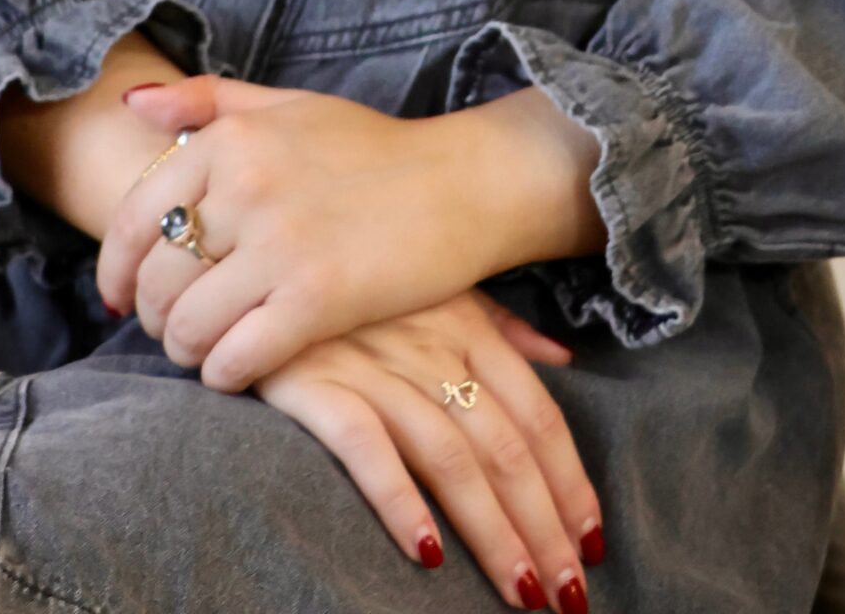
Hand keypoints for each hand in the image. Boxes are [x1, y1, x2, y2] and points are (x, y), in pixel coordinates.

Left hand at [95, 73, 505, 388]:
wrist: (462, 182)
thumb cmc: (372, 148)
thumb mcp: (288, 104)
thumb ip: (208, 100)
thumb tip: (129, 103)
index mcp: (231, 140)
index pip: (133, 218)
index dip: (114, 269)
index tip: (119, 298)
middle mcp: (247, 187)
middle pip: (156, 280)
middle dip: (155, 317)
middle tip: (176, 329)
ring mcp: (281, 245)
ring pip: (187, 326)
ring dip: (187, 351)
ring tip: (206, 350)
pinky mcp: (318, 300)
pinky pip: (235, 358)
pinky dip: (224, 374)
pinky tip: (239, 367)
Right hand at [254, 288, 602, 613]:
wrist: (253, 264)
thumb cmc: (353, 287)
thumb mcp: (434, 288)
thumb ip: (499, 327)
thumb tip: (562, 358)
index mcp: (464, 324)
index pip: (535, 413)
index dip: (569, 479)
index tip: (591, 540)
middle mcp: (428, 346)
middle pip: (503, 447)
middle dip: (543, 526)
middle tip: (569, 595)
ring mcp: (372, 364)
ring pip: (450, 458)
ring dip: (493, 532)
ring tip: (522, 591)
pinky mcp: (314, 384)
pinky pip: (366, 448)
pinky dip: (400, 501)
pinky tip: (428, 554)